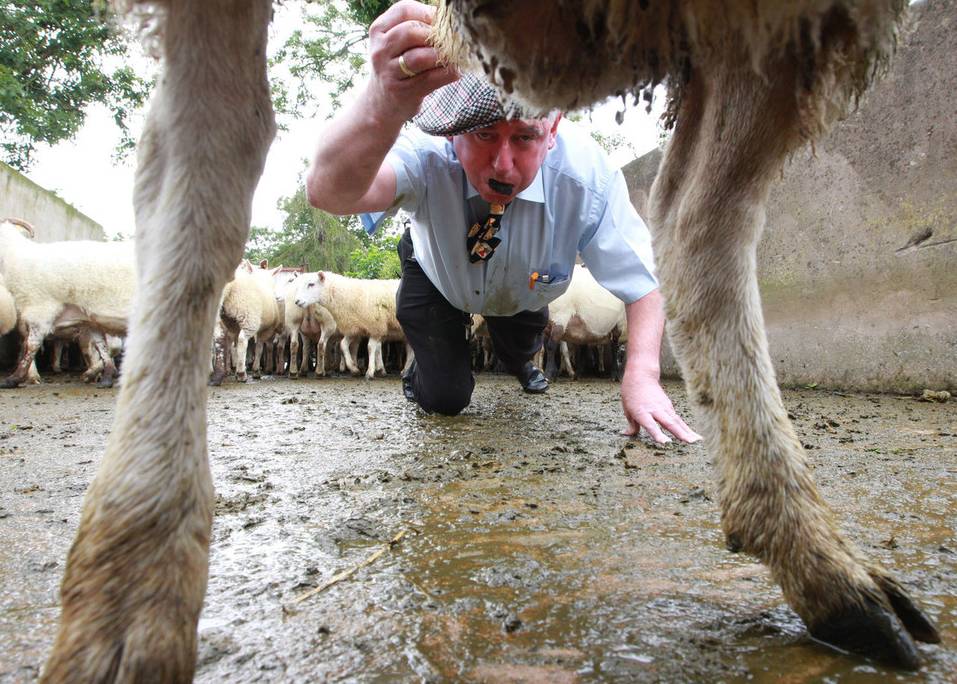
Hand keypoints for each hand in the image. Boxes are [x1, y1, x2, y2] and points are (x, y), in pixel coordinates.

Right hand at [367, 0, 457, 121]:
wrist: (381, 104)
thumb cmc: (397, 67)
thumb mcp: (396, 43)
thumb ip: (416, 28)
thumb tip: (447, 18)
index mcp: (379, 31)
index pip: (404, 10)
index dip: (427, 13)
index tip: (441, 23)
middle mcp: (380, 50)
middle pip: (412, 32)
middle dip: (436, 35)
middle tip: (451, 41)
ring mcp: (389, 72)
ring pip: (421, 57)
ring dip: (443, 55)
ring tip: (454, 56)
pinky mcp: (403, 92)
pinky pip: (430, 79)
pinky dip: (448, 74)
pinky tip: (455, 72)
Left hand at [620, 371, 701, 443]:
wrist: (642, 375)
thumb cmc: (631, 393)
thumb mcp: (627, 409)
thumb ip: (631, 425)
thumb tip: (628, 434)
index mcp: (642, 412)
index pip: (650, 425)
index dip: (658, 434)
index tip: (666, 443)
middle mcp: (655, 410)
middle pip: (669, 422)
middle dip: (680, 433)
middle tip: (690, 442)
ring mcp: (664, 407)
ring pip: (677, 421)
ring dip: (687, 431)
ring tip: (696, 441)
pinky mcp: (669, 406)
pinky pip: (678, 419)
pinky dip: (686, 428)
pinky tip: (694, 436)